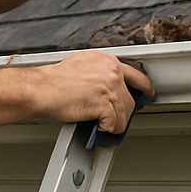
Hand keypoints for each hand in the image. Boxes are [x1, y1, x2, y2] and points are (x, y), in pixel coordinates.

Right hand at [29, 52, 154, 133]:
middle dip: (123, 113)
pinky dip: (106, 129)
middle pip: (130, 100)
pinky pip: (114, 123)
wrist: (42, 88)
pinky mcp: (104, 103)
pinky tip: (96, 126)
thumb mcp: (82, 64)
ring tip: (101, 124)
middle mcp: (112, 72)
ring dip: (114, 123)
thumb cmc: (55, 80)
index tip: (148, 94)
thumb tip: (109, 85)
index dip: (145, 88)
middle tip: (113, 119)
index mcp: (108, 61)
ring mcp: (109, 87)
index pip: (136, 75)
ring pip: (124, 114)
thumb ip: (100, 72)